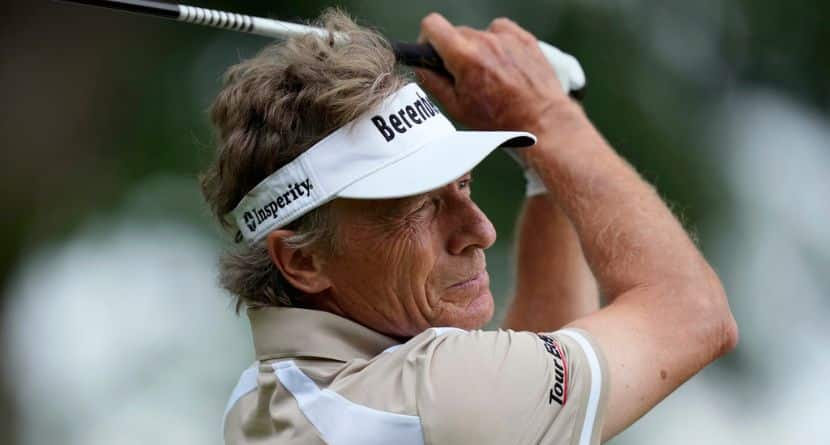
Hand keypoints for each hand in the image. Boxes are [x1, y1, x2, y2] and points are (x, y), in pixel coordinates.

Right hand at [416, 13, 577, 133]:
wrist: (542, 120)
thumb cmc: (500, 120)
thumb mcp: (457, 108)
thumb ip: (433, 83)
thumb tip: (420, 67)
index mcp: (464, 56)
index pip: (432, 25)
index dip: (427, 39)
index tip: (433, 54)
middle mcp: (485, 40)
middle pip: (456, 33)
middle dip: (454, 51)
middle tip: (464, 76)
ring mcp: (506, 37)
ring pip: (478, 34)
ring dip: (477, 50)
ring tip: (489, 76)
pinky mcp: (523, 37)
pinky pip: (500, 32)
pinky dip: (498, 44)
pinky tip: (503, 66)